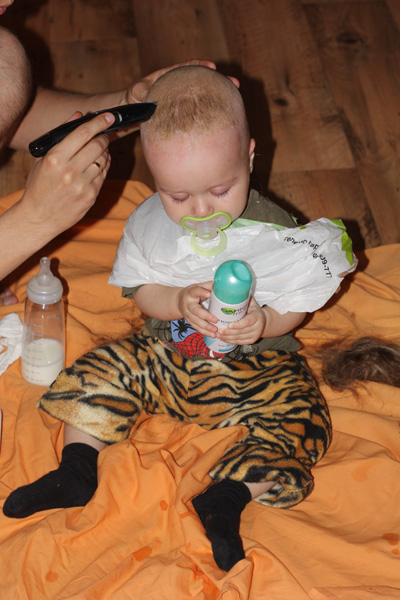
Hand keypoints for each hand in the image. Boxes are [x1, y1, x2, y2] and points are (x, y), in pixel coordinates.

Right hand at [17, 111, 112, 237]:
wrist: (39, 217)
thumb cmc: (39, 186)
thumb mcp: (43, 158)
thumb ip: (62, 135)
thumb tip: (78, 115)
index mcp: (55, 158)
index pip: (82, 133)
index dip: (99, 122)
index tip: (108, 116)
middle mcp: (70, 171)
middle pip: (97, 145)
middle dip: (104, 136)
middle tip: (103, 134)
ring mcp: (82, 185)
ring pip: (104, 159)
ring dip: (105, 151)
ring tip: (99, 149)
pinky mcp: (91, 196)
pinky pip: (105, 175)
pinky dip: (105, 165)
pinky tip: (99, 163)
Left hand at [115, 61, 239, 138]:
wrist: (133, 112)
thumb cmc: (134, 98)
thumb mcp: (136, 93)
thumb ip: (142, 94)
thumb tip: (147, 99)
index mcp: (171, 76)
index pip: (188, 67)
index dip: (201, 66)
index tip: (212, 67)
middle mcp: (181, 87)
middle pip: (204, 81)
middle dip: (220, 82)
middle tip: (235, 84)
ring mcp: (184, 100)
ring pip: (205, 97)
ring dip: (221, 98)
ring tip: (235, 101)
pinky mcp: (185, 114)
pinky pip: (200, 112)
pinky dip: (211, 115)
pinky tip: (223, 120)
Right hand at [177, 281, 218, 335]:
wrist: (179, 301)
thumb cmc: (192, 293)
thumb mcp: (198, 286)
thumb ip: (208, 285)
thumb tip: (221, 284)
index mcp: (190, 293)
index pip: (195, 291)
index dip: (201, 292)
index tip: (209, 294)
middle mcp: (188, 304)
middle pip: (195, 311)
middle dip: (205, 316)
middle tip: (215, 320)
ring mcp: (187, 314)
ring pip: (196, 321)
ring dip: (206, 327)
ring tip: (215, 330)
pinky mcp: (189, 321)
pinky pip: (197, 327)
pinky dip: (205, 332)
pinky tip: (213, 335)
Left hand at [218, 298, 266, 345]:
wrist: (264, 320)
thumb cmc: (254, 310)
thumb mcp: (251, 303)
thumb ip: (243, 298)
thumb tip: (232, 290)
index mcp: (257, 316)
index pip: (247, 322)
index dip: (238, 325)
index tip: (229, 325)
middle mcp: (257, 327)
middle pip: (241, 331)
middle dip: (229, 332)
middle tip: (219, 330)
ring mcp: (255, 335)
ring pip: (239, 338)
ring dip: (227, 337)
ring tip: (218, 334)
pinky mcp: (251, 341)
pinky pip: (239, 342)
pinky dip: (230, 341)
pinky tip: (223, 338)